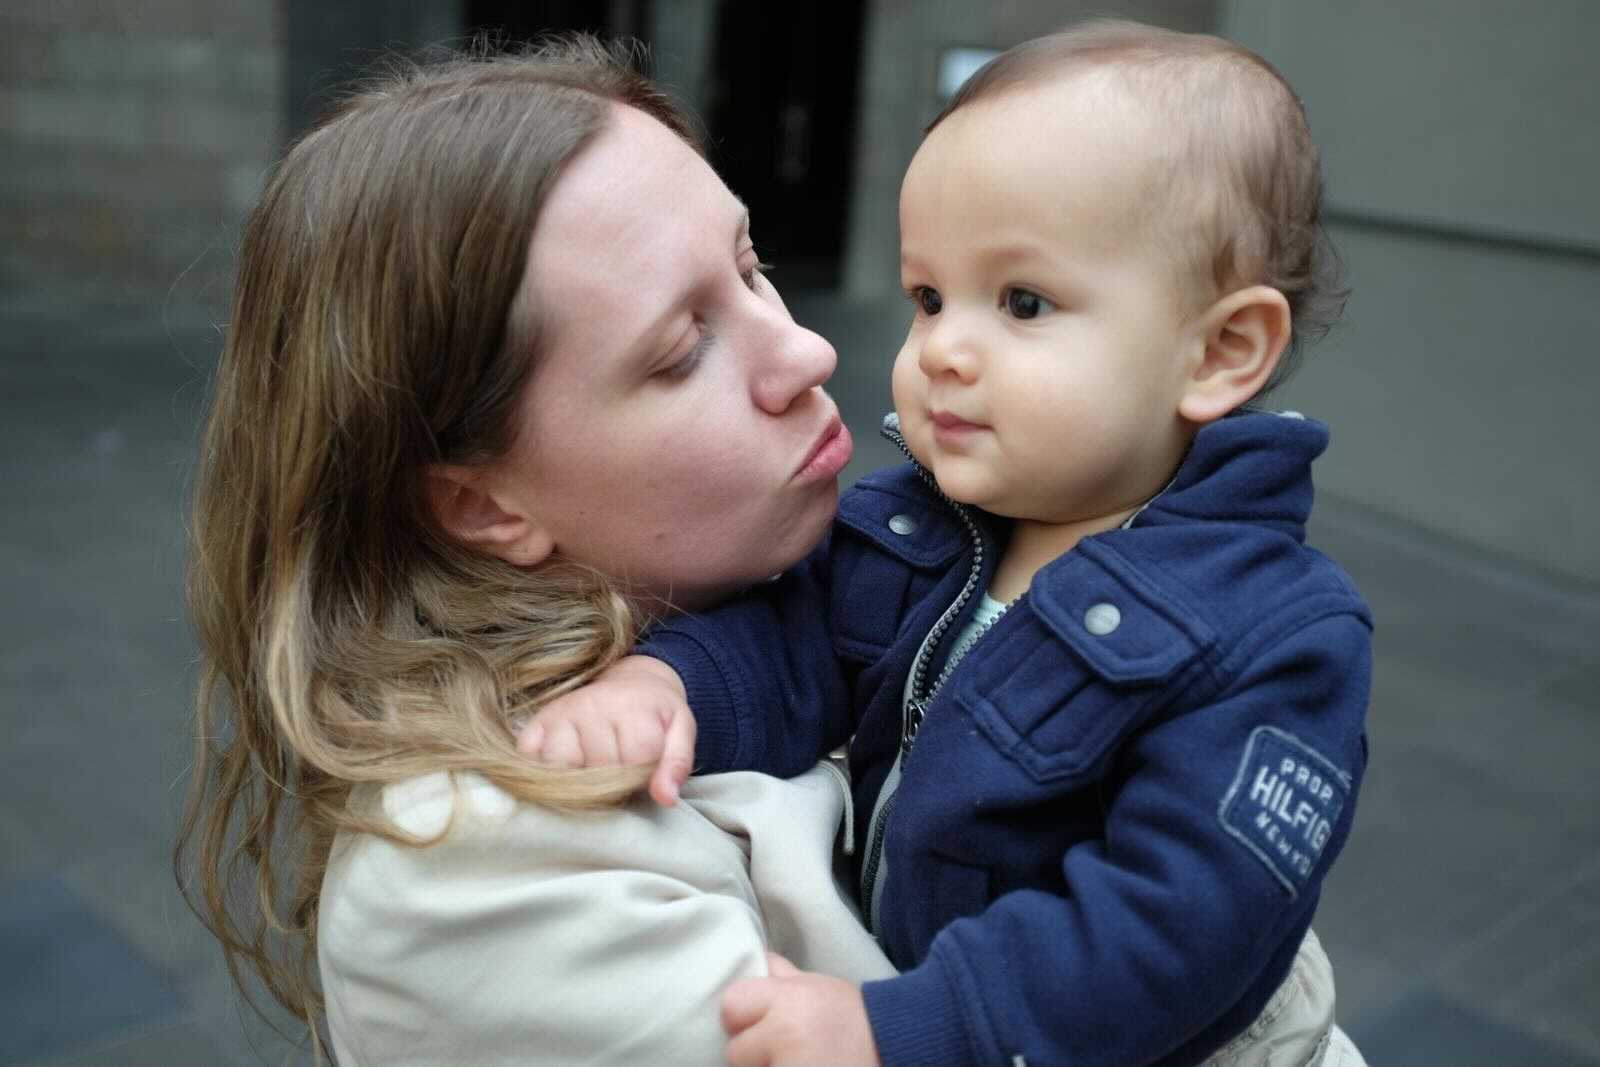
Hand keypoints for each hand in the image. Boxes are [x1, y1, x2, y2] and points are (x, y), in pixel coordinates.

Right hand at [517, 655, 694, 804]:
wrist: (632, 684)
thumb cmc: (655, 714)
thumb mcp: (680, 731)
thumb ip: (677, 763)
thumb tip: (665, 797)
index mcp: (629, 707)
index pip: (632, 764)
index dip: (641, 777)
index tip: (644, 767)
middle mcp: (590, 705)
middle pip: (599, 770)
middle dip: (613, 781)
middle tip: (620, 768)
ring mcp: (559, 714)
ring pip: (562, 768)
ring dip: (579, 778)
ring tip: (594, 768)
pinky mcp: (536, 724)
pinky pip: (531, 759)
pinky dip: (544, 770)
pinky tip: (565, 767)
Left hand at [722, 953, 879, 1065]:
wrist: (898, 1049)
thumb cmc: (857, 1022)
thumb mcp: (822, 988)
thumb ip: (786, 977)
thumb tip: (759, 958)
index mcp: (792, 999)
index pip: (733, 1004)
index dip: (744, 1018)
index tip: (763, 1028)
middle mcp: (787, 1034)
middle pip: (735, 1051)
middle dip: (755, 1054)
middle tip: (787, 1052)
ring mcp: (791, 1066)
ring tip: (802, 1062)